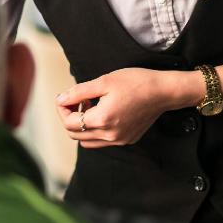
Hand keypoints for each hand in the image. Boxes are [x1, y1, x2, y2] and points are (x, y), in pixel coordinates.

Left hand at [56, 68, 178, 147]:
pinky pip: (102, 141)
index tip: (66, 97)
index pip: (69, 123)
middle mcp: (110, 135)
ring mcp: (119, 140)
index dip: (62, 109)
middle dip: (70, 117)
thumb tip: (60, 99)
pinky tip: (103, 112)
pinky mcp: (127, 140)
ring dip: (81, 126)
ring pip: (87, 141)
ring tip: (90, 106)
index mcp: (102, 120)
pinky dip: (95, 130)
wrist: (163, 92)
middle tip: (78, 100)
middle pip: (75, 135)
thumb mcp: (103, 81)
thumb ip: (78, 92)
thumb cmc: (135, 82)